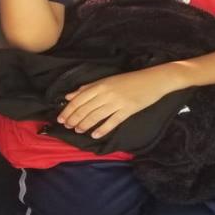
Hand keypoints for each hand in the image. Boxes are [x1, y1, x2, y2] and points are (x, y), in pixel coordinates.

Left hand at [58, 67, 179, 138]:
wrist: (153, 80)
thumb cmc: (130, 80)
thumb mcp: (108, 80)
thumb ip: (88, 88)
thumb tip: (70, 96)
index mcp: (101, 84)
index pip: (79, 99)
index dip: (68, 110)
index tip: (61, 119)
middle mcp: (107, 93)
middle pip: (86, 109)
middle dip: (74, 119)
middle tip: (67, 127)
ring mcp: (118, 102)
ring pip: (96, 116)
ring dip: (85, 125)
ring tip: (78, 131)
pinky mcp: (128, 110)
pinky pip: (112, 122)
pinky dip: (102, 130)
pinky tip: (94, 135)